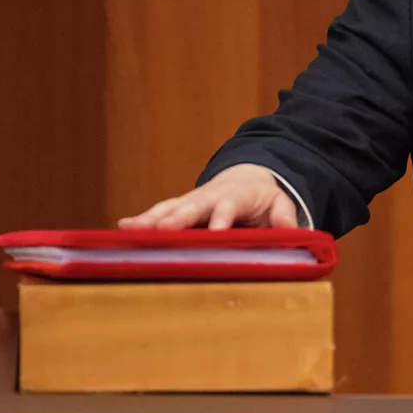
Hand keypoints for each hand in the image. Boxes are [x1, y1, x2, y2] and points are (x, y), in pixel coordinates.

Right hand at [117, 164, 297, 230]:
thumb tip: (289, 232)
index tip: (216, 233)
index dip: (222, 219)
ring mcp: (192, 201)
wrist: (247, 178)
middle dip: (178, 218)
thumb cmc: (263, 198)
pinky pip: (159, 213)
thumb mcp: (280, 204)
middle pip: (193, 206)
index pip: (229, 207)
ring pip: (170, 208)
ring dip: (152, 219)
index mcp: (237, 196)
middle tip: (164, 230)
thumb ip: (284, 216)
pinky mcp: (179, 207)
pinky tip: (123, 228)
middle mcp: (210, 196)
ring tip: (131, 229)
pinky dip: (142, 220)